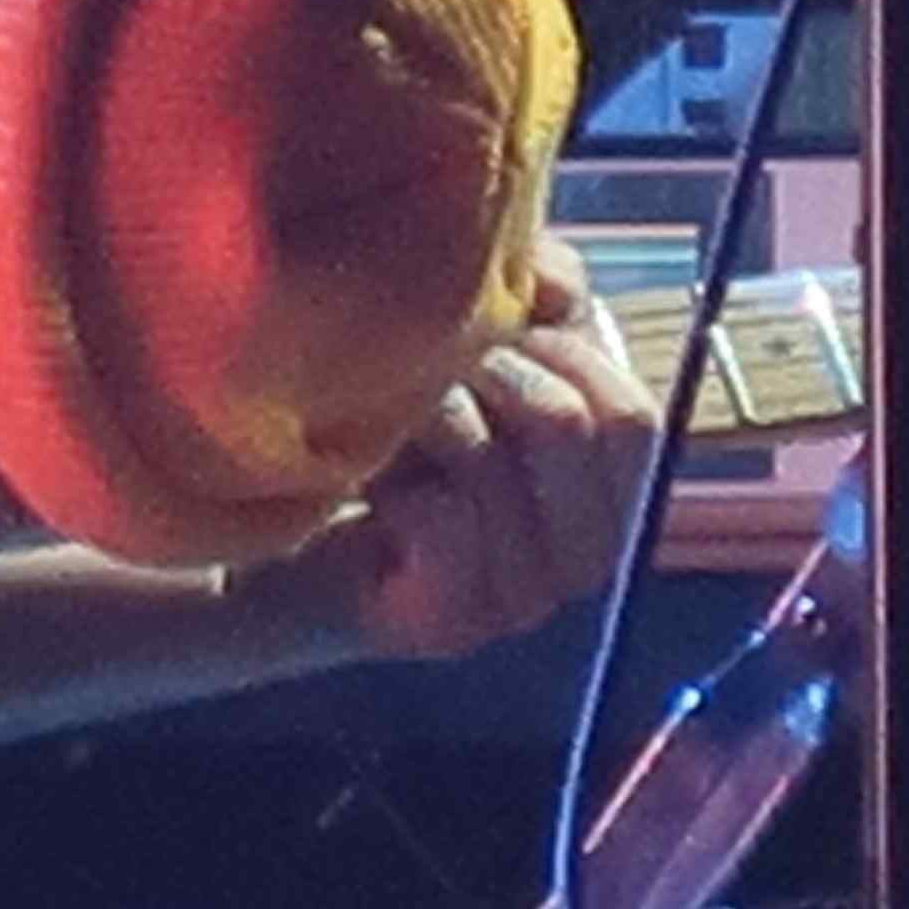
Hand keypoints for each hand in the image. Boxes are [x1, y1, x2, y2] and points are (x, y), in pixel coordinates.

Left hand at [275, 258, 654, 660]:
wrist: (278, 532)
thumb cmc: (384, 429)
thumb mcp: (473, 342)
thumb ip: (534, 293)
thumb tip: (550, 283)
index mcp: (610, 492)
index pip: (630, 418)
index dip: (560, 352)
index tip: (488, 336)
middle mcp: (585, 558)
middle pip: (571, 426)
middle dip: (485, 371)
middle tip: (421, 371)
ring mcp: (522, 601)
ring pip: (496, 464)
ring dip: (424, 417)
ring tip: (380, 419)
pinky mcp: (452, 626)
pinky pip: (449, 522)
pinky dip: (396, 483)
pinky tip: (366, 484)